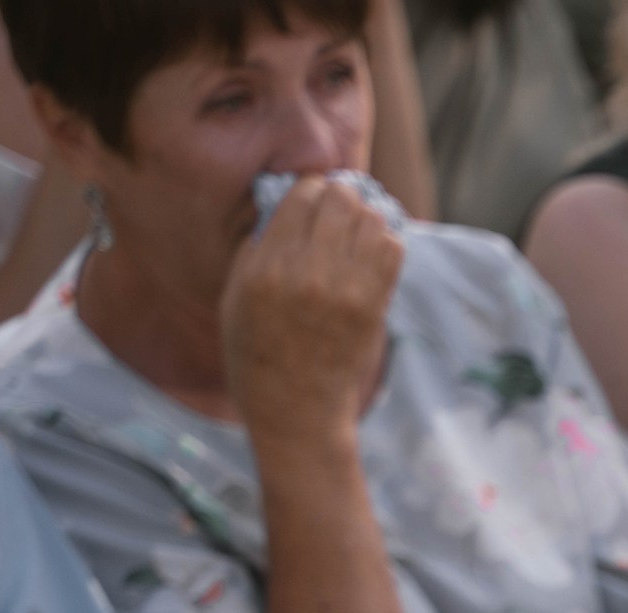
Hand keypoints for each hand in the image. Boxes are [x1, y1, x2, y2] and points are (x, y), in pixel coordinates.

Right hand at [221, 174, 402, 438]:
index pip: (302, 197)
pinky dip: (387, 241)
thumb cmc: (256, 355)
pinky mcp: (374, 307)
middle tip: (340, 206)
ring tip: (357, 228)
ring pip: (372, 220)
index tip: (313, 194)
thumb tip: (282, 208)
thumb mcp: (234, 298)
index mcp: (267, 267)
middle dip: (341, 197)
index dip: (311, 187)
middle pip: (342, 201)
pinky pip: (393, 251)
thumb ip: (256, 250)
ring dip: (367, 217)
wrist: (296, 410)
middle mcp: (308, 273)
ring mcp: (346, 291)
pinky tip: (374, 250)